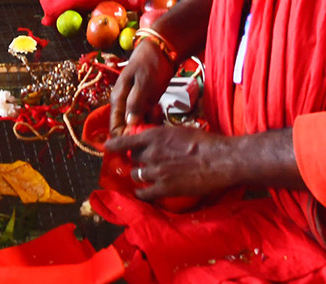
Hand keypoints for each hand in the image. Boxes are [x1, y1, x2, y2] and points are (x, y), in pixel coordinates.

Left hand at [103, 124, 237, 199]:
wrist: (219, 159)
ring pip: (137, 175)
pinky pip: (145, 193)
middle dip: (137, 161)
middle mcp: (150, 153)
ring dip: (141, 175)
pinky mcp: (164, 188)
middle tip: (145, 163)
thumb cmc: (203, 142)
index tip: (107, 146)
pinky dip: (142, 193)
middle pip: (133, 159)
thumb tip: (155, 142)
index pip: (125, 141)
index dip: (114, 145)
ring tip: (148, 176)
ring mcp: (155, 171)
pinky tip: (144, 193)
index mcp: (153, 136)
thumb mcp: (178, 132)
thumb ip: (162, 137)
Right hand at [108, 38, 176, 133]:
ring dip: (148, 124)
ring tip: (158, 113)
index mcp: (118, 99)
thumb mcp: (143, 84)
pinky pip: (146, 117)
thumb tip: (129, 126)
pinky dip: (153, 118)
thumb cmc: (150, 63)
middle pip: (127, 128)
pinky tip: (160, 111)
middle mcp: (124, 104)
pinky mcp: (145, 102)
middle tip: (154, 124)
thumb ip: (135, 104)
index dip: (125, 136)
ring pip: (138, 124)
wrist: (162, 49)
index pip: (115, 127)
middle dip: (140, 131)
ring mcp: (135, 103)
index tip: (140, 138)